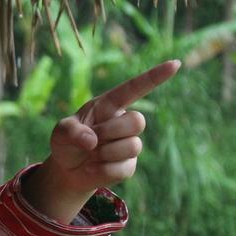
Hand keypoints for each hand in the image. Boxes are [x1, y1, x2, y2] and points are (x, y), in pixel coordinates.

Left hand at [24, 60, 180, 222]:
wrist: (67, 170)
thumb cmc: (67, 142)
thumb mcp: (61, 132)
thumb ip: (70, 131)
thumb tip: (91, 141)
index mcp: (109, 105)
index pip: (134, 88)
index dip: (154, 76)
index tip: (175, 64)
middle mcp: (123, 122)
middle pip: (138, 121)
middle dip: (111, 131)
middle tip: (91, 140)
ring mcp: (129, 145)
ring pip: (132, 146)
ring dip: (104, 153)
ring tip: (91, 155)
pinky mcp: (128, 166)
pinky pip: (122, 169)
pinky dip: (101, 171)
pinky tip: (92, 168)